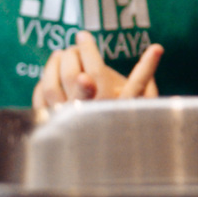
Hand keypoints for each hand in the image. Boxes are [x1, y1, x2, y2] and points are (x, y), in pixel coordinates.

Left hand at [30, 36, 163, 118]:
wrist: (103, 161)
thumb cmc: (125, 121)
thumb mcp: (139, 101)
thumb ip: (145, 78)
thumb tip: (157, 49)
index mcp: (107, 105)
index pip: (94, 70)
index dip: (88, 49)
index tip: (84, 35)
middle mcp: (85, 113)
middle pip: (71, 75)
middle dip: (70, 55)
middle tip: (74, 45)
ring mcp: (64, 120)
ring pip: (50, 86)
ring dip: (52, 66)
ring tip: (59, 55)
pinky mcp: (51, 124)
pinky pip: (40, 99)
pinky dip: (41, 84)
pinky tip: (48, 76)